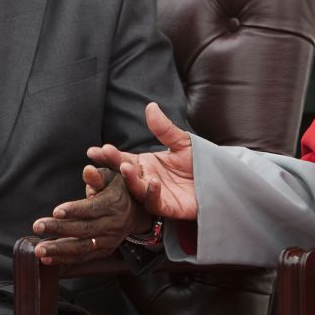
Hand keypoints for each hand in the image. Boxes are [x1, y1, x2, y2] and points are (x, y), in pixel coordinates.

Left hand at [31, 167, 150, 264]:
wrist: (136, 211)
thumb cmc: (118, 190)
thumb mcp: (111, 177)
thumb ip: (97, 176)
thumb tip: (87, 170)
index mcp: (113, 204)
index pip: (92, 209)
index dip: (74, 210)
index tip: (56, 211)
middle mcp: (112, 224)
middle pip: (83, 229)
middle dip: (59, 229)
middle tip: (38, 226)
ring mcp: (108, 240)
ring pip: (82, 247)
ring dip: (59, 250)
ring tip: (39, 249)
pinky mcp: (103, 251)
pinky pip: (83, 258)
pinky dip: (65, 260)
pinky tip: (47, 259)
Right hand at [86, 102, 196, 219]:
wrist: (219, 180)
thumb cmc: (199, 162)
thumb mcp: (181, 142)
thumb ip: (164, 129)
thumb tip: (150, 106)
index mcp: (145, 164)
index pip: (122, 158)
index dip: (109, 155)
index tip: (94, 150)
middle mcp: (146, 179)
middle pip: (124, 174)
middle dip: (113, 165)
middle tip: (104, 154)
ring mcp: (154, 194)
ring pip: (136, 189)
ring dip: (130, 179)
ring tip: (126, 166)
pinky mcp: (167, 207)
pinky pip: (155, 203)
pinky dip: (152, 193)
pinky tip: (153, 181)